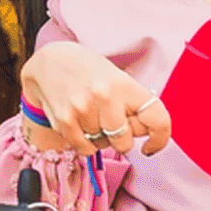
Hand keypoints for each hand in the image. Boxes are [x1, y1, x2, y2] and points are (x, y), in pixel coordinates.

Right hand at [16, 41, 167, 156]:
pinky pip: (85, 149)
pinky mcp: (64, 121)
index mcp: (124, 84)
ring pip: (103, 145)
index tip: (152, 145)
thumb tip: (145, 133)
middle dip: (122, 137)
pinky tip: (80, 123)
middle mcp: (105, 96)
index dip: (160, 138)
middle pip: (125, 142)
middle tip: (112, 120)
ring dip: (100, 137)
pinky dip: (85, 142)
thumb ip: (133, 105)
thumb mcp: (118, 77)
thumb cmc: (89, 71)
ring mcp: (82, 110)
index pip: (156, 119)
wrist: (50, 61)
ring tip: (91, 115)